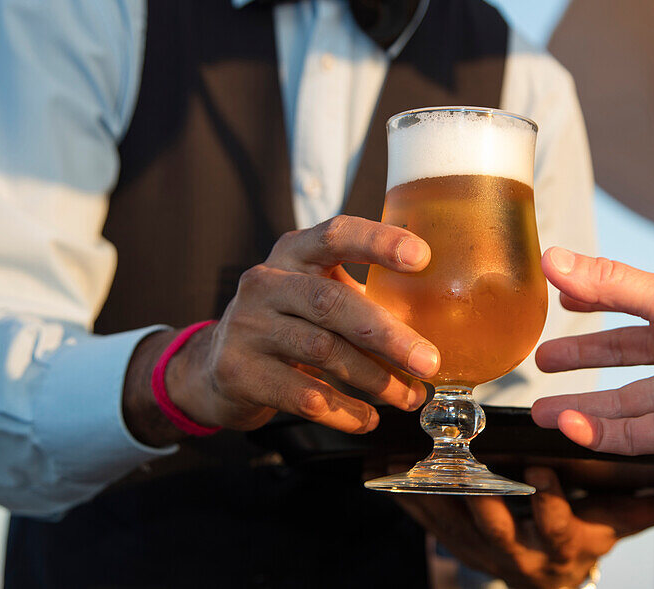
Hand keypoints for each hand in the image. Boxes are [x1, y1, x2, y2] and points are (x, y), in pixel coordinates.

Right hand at [125, 215, 441, 444]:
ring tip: (408, 397)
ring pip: (322, 351)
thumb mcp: (316, 296)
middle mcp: (267, 282)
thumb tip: (439, 324)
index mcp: (294, 252)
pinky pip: (302, 395)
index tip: (422, 257)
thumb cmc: (288, 325)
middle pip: (332, 302)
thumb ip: (364, 297)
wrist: (214, 368)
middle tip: (429, 361)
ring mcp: (247, 325)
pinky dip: (343, 410)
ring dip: (374, 379)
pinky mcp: (238, 370)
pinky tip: (368, 419)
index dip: (378, 242)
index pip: (335, 234)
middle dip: (387, 334)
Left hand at [393, 467, 653, 588]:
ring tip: (410, 462)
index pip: (554, 524)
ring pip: (452, 525)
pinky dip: (404, 498)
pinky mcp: (454, 542)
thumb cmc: (585, 536)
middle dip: (480, 500)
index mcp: (560, 544)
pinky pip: (425, 522)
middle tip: (465, 466)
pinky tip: (381, 472)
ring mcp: (481, 550)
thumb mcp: (620, 522)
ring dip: (431, 496)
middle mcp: (517, 553)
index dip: (546, 501)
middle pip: (494, 528)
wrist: (548, 577)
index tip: (541, 468)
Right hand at [531, 247, 653, 456]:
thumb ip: (608, 283)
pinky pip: (631, 436)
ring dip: (580, 407)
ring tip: (542, 411)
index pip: (623, 301)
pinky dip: (599, 435)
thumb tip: (553, 260)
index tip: (560, 298)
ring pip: (618, 403)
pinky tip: (572, 429)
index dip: (590, 299)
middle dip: (579, 358)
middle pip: (617, 355)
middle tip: (542, 360)